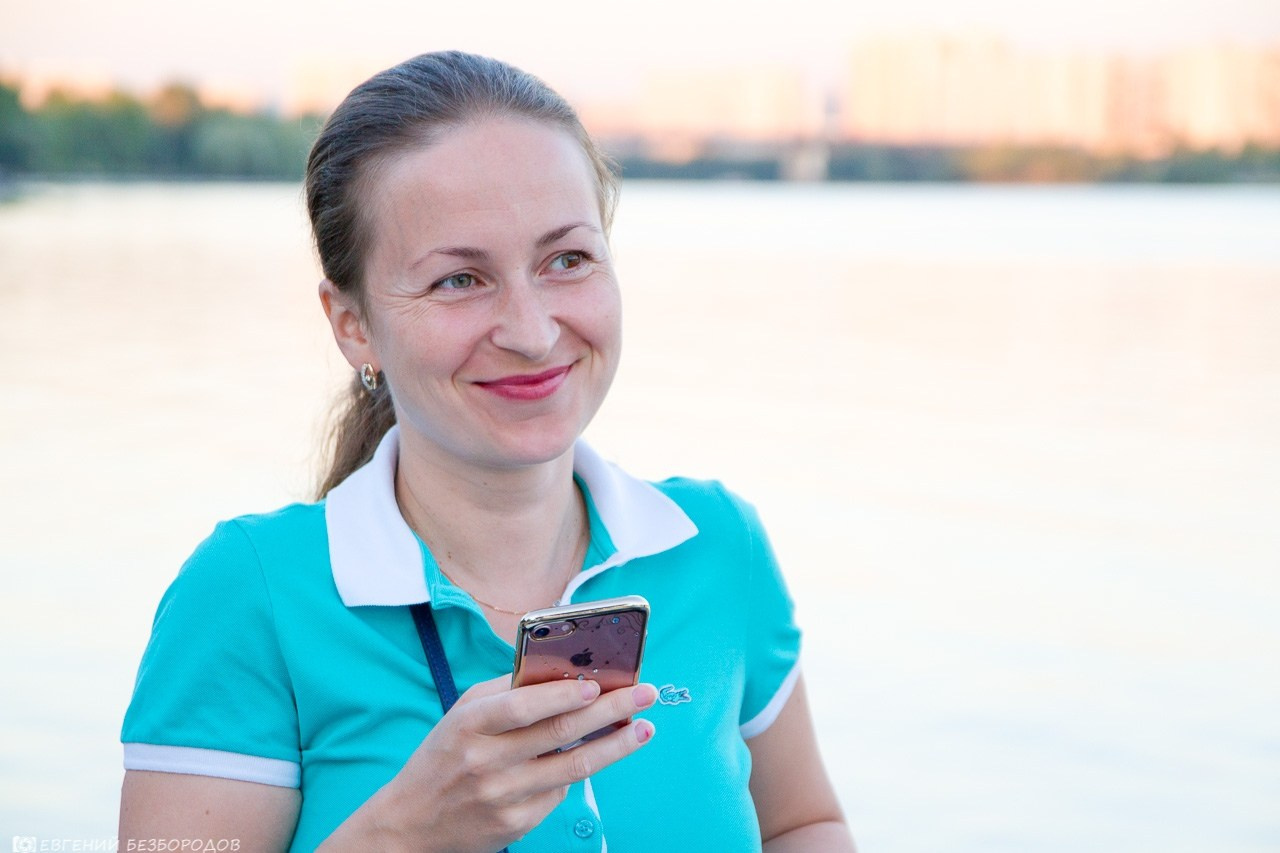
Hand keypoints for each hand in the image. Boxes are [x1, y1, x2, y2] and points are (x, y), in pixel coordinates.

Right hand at [360, 676, 656, 852]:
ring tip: (644, 728)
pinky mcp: (517, 824)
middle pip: (561, 734)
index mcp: (469, 724)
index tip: (599, 683)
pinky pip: (560, 792)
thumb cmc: (444, 756)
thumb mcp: (463, 714)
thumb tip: (563, 670)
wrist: (411, 822)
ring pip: (573, 768)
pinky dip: (580, 771)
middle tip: (644, 695)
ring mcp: (503, 797)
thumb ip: (507, 691)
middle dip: (611, 711)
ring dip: (616, 746)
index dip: (564, 695)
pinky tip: (596, 755)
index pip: (523, 706)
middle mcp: (487, 762)